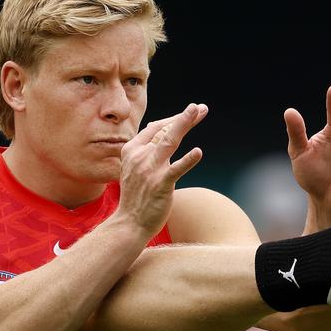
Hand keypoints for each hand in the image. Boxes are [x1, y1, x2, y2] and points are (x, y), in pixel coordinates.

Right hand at [118, 103, 207, 235]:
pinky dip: (187, 160)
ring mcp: (149, 170)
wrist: (129, 223)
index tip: (189, 112)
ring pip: (169, 141)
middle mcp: (139, 156)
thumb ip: (146, 150)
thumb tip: (159, 131)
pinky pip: (176, 170)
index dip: (172, 118)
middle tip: (200, 107)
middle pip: (165, 130)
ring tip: (197, 111)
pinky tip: (198, 152)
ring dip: (184, 123)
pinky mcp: (160, 185)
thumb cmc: (136, 196)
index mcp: (131, 150)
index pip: (155, 127)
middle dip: (184, 117)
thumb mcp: (135, 168)